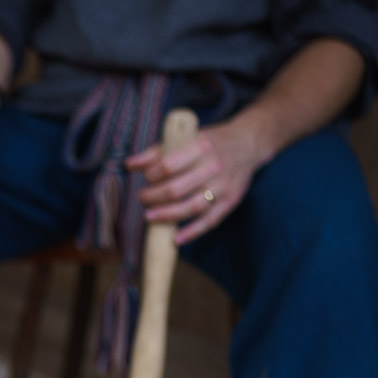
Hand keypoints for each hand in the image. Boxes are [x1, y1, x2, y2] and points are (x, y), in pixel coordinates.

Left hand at [128, 117, 271, 244]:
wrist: (249, 143)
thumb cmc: (210, 143)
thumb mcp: (187, 138)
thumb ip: (157, 151)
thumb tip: (129, 165)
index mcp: (201, 147)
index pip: (169, 165)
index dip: (152, 175)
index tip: (146, 178)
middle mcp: (214, 167)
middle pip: (177, 189)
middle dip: (153, 197)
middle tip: (143, 198)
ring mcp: (224, 186)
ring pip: (192, 207)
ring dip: (167, 215)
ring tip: (150, 216)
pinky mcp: (231, 201)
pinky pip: (210, 221)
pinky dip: (192, 233)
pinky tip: (175, 239)